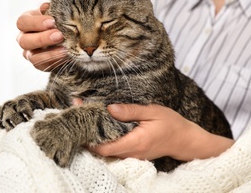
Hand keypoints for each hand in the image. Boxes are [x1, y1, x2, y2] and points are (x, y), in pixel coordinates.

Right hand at [16, 3, 66, 70]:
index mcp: (25, 22)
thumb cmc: (56, 19)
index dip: (36, 22)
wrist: (64, 34)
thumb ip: (50, 10)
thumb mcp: (53, 12)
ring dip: (49, 53)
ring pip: (32, 56)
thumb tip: (46, 6)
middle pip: (24, 41)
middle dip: (42, 39)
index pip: (23, 22)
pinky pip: (42, 65)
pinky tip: (66, 55)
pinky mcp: (37, 63)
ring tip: (65, 49)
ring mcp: (29, 52)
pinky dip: (54, 61)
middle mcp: (23, 38)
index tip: (52, 21)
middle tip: (59, 35)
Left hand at [89, 104, 233, 161]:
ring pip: (106, 150)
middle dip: (87, 134)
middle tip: (78, 113)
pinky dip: (104, 138)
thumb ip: (130, 111)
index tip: (79, 119)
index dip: (89, 137)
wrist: (185, 140)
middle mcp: (131, 153)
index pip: (104, 147)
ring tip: (85, 115)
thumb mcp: (152, 112)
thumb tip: (110, 108)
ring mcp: (132, 155)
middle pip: (101, 150)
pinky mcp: (132, 153)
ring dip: (94, 136)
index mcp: (135, 143)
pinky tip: (98, 123)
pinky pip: (114, 148)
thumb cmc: (171, 124)